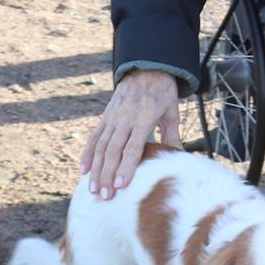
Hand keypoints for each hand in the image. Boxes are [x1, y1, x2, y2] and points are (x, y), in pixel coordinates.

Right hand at [79, 69, 180, 199]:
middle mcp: (124, 119)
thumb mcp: (171, 112)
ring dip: (96, 169)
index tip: (121, 185)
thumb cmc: (162, 92)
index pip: (132, 147)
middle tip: (106, 196)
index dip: (126, 167)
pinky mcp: (105, 117)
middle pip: (113, 151)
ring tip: (93, 190)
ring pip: (101, 147)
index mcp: (143, 118)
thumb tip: (180, 158)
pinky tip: (83, 170)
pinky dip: (87, 154)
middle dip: (108, 175)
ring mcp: (112, 118)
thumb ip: (172, 136)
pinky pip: (94, 137)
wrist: (146, 68)